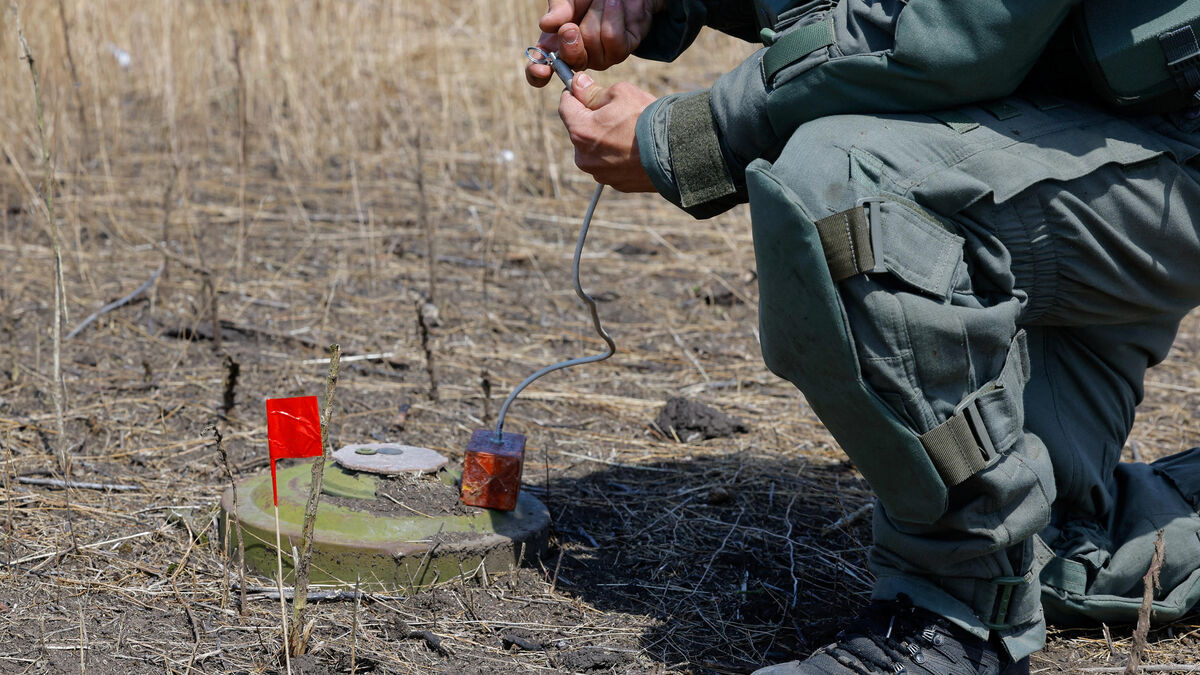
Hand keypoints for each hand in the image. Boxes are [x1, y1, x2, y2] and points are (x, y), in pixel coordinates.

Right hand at [526, 0, 663, 87]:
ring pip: (592, 42)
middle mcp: (576, 56)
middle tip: (571, 25)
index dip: (538, 74)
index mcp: (554, 44)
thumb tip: (546, 25)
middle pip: (571, 61)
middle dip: (570, 41)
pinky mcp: (620, 52)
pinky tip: (614, 5)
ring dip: (595, 14)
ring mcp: (599, 57)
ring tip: (600, 2)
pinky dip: (612, 14)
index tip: (543, 70)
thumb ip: (557, 9)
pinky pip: (612, 38)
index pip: (540, 70)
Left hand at [559, 73, 656, 191]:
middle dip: (592, 119)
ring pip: (595, 149)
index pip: (565, 106)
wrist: (675, 153)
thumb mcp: (621, 93)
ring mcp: (599, 173)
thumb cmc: (648, 119)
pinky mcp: (615, 183)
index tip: (584, 89)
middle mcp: (584, 157)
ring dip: (605, 139)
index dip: (574, 94)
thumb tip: (578, 85)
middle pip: (580, 130)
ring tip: (630, 132)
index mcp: (580, 131)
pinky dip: (618, 155)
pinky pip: (610, 164)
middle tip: (617, 112)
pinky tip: (636, 148)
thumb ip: (594, 91)